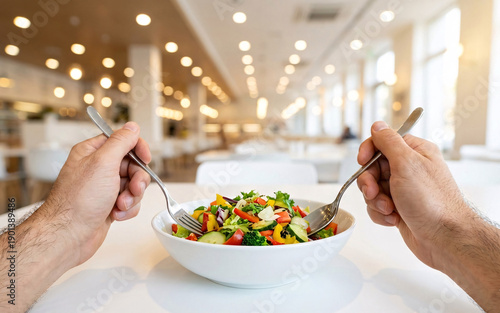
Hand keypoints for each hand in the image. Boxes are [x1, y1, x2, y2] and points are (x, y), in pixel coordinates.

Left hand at [43, 122, 150, 266]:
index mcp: (93, 152)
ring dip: (132, 196)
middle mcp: (98, 168)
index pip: (123, 140)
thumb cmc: (79, 200)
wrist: (69, 235)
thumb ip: (121, 142)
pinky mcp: (109, 204)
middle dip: (137, 179)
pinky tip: (116, 215)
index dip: (137, 148)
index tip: (145, 158)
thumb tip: (132, 127)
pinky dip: (128, 209)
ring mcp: (104, 187)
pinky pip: (130, 201)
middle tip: (134, 189)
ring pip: (134, 185)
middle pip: (133, 165)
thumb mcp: (103, 163)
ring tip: (121, 205)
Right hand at [356, 121, 468, 268]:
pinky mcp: (399, 208)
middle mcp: (410, 169)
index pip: (383, 142)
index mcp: (415, 152)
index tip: (363, 161)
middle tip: (374, 192)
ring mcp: (404, 189)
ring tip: (390, 209)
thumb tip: (378, 125)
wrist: (444, 239)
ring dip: (375, 200)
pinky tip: (394, 219)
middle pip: (373, 167)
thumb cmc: (431, 201)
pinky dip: (381, 213)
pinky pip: (377, 206)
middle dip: (370, 182)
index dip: (369, 151)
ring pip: (372, 188)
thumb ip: (388, 142)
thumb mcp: (406, 164)